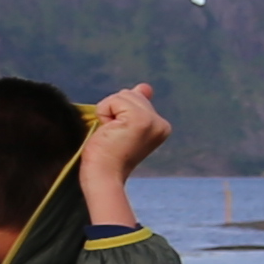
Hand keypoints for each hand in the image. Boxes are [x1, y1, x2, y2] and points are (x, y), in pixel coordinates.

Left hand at [81, 82, 172, 221]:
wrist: (103, 176)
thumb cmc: (107, 156)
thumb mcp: (123, 126)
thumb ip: (135, 105)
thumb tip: (145, 87)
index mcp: (161, 126)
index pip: (136, 98)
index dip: (119, 114)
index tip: (121, 137)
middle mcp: (161, 123)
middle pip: (129, 94)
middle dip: (114, 111)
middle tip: (114, 137)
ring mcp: (152, 120)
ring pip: (122, 95)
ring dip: (108, 113)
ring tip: (111, 135)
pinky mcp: (139, 120)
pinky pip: (113, 101)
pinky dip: (104, 114)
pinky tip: (109, 133)